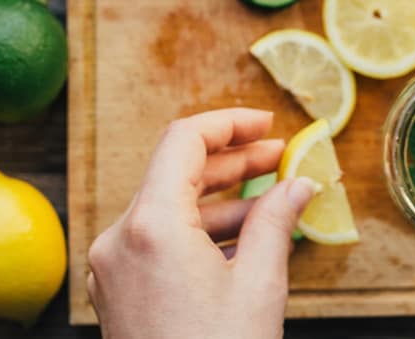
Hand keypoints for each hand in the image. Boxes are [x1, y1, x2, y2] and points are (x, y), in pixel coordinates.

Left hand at [86, 108, 313, 338]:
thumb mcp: (259, 284)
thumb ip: (276, 220)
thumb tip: (299, 183)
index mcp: (151, 226)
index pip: (184, 141)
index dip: (230, 124)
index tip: (268, 125)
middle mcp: (121, 239)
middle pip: (176, 172)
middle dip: (232, 160)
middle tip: (281, 156)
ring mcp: (115, 267)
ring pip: (169, 207)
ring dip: (221, 197)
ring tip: (274, 198)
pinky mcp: (119, 291)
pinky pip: (160, 240)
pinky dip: (201, 229)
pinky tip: (244, 236)